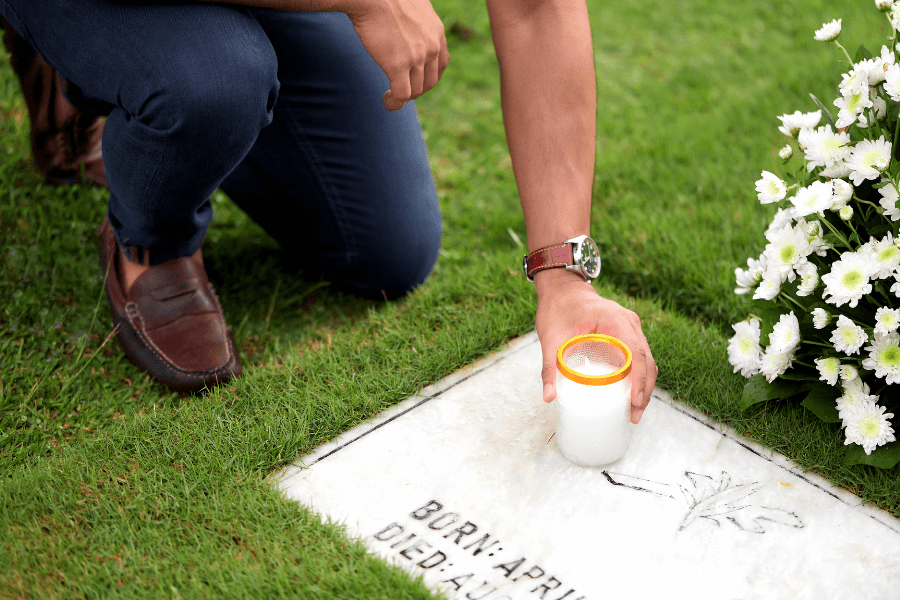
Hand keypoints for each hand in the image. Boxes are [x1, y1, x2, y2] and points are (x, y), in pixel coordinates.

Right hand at [344, 0, 449, 110]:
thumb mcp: (412, 7)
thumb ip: (416, 22)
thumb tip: (408, 27)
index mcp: (437, 32)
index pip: (441, 63)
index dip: (430, 77)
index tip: (417, 81)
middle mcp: (431, 46)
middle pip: (430, 81)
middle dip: (417, 90)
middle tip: (402, 92)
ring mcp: (416, 57)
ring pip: (416, 90)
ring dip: (404, 98)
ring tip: (391, 98)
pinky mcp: (398, 66)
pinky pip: (401, 94)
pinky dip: (395, 103)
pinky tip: (388, 103)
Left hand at [534, 269, 657, 423]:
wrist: (562, 289)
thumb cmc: (557, 308)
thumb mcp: (550, 338)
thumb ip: (549, 367)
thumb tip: (548, 397)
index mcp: (614, 320)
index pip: (635, 354)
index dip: (639, 380)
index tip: (635, 402)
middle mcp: (628, 322)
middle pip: (646, 360)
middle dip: (644, 390)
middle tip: (634, 416)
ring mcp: (631, 326)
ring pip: (646, 359)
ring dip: (644, 385)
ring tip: (634, 410)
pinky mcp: (627, 331)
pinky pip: (639, 355)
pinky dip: (638, 375)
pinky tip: (631, 393)